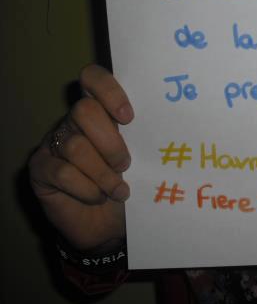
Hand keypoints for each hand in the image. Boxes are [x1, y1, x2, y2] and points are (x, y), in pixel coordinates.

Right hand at [28, 65, 132, 251]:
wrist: (108, 225)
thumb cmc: (128, 184)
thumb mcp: (141, 157)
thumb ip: (142, 136)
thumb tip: (168, 124)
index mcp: (100, 110)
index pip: (93, 78)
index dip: (109, 91)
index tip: (129, 117)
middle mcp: (73, 122)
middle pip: (84, 111)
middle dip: (111, 142)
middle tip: (125, 165)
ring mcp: (53, 144)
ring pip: (75, 146)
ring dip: (103, 174)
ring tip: (119, 190)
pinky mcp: (40, 170)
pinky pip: (62, 173)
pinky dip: (87, 189)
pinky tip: (98, 197)